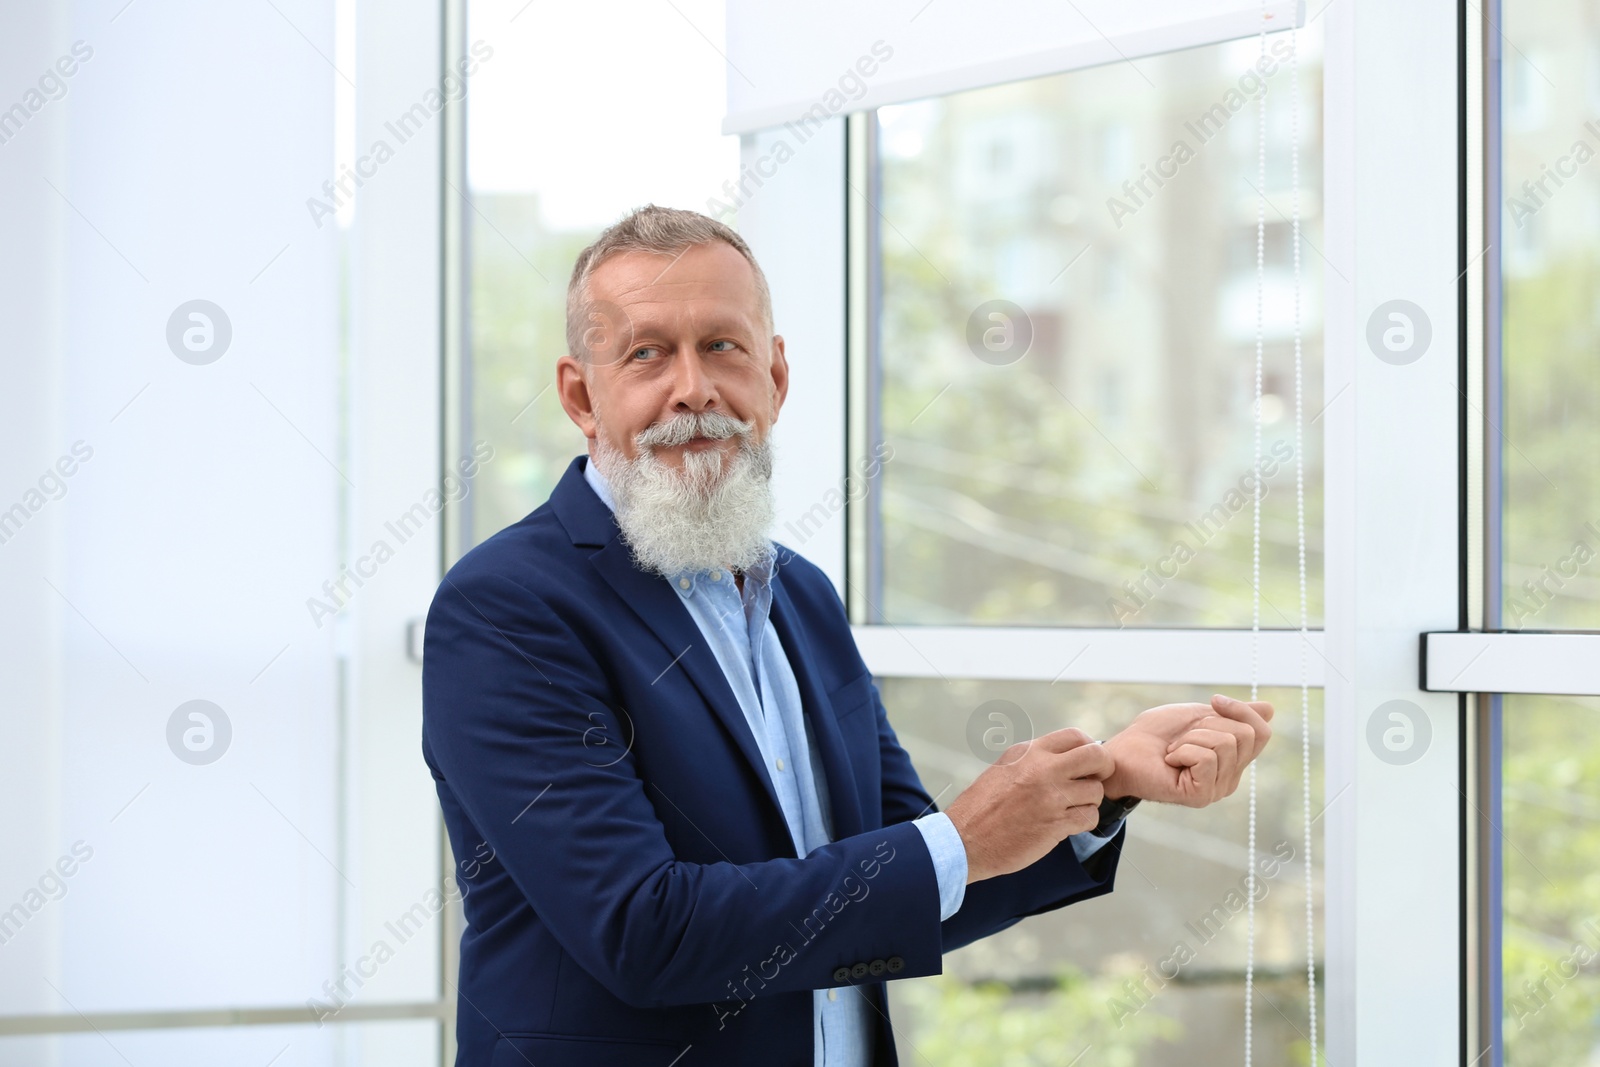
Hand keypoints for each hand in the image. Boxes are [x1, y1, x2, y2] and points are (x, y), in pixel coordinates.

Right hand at [945, 727, 1114, 883]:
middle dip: (1104, 769)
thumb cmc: (982, 807)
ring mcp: (1050, 796)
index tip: (1086, 764)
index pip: (1076, 736)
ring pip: (1096, 791)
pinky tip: (1068, 825)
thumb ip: (1036, 760)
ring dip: (1089, 802)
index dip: (1089, 748)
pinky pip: (1089, 817)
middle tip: (1094, 782)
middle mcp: (1042, 769)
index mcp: (1029, 751)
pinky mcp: (1055, 824)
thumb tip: (1068, 757)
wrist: (964, 839)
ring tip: (1071, 809)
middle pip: (1096, 756)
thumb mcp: (1005, 768)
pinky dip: (1084, 822)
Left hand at [1101, 694, 1273, 806]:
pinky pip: (1207, 758)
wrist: (1123, 750)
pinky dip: (1184, 750)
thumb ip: (1233, 716)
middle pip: (1245, 735)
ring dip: (1192, 737)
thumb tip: (1270, 709)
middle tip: (1183, 736)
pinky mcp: (1201, 795)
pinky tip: (1170, 761)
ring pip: (1226, 744)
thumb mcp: (1199, 716)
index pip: (1261, 732)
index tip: (1215, 700)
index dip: (1242, 710)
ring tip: (1174, 749)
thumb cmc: (1155, 734)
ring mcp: (1217, 789)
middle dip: (1209, 724)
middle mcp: (1230, 778)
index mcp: (1233, 759)